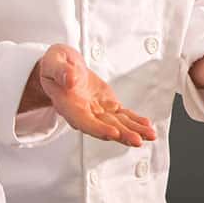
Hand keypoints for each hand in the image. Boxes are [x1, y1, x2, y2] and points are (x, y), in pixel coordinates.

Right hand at [28, 45, 157, 145]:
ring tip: (149, 135)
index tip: (113, 133)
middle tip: (137, 140)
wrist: (62, 67)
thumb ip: (60, 71)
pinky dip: (135, 121)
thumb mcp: (53, 62)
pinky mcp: (108, 106)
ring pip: (117, 124)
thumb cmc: (55, 65)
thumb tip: (70, 79)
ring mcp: (97, 110)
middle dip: (122, 134)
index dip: (98, 128)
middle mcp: (84, 112)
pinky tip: (146, 126)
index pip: (83, 121)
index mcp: (68, 105)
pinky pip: (123, 115)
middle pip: (104, 127)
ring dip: (133, 130)